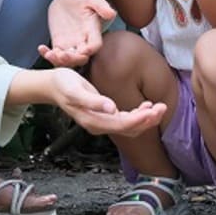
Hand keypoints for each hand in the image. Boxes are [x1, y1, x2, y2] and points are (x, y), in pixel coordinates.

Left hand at [40, 0, 115, 66]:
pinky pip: (55, 54)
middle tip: (62, 54)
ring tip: (50, 54)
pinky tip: (41, 48)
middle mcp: (83, 40)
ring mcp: (71, 43)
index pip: (95, 45)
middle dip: (73, 59)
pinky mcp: (59, 42)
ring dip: (59, 61)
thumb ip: (101, 6)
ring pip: (67, 60)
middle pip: (81, 58)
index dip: (90, 50)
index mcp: (93, 30)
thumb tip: (111, 14)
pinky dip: (48, 55)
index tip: (83, 50)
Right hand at [50, 68, 166, 136]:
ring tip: (159, 107)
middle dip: (148, 120)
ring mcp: (102, 122)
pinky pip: (124, 121)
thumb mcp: (75, 90)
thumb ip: (93, 101)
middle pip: (129, 129)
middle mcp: (99, 125)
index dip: (140, 119)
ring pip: (129, 127)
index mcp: (94, 121)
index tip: (154, 110)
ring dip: (146, 118)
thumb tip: (111, 108)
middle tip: (163, 107)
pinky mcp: (103, 115)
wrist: (52, 86)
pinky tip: (146, 106)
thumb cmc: (63, 85)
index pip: (123, 125)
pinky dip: (138, 115)